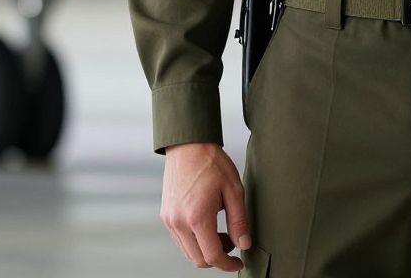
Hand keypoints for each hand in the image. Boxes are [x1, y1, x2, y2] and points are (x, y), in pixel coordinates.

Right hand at [160, 142, 251, 270]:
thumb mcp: (233, 189)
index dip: (227, 264)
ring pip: (188, 251)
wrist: (188, 145)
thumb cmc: (211, 162)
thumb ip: (239, 220)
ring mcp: (170, 220)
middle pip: (198, 259)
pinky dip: (194, 241)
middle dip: (217, 258)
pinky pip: (180, 240)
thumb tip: (244, 244)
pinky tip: (206, 225)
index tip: (238, 262)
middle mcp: (179, 223)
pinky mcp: (166, 215)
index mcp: (197, 217)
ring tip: (221, 232)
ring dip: (205, 250)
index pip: (212, 256)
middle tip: (232, 243)